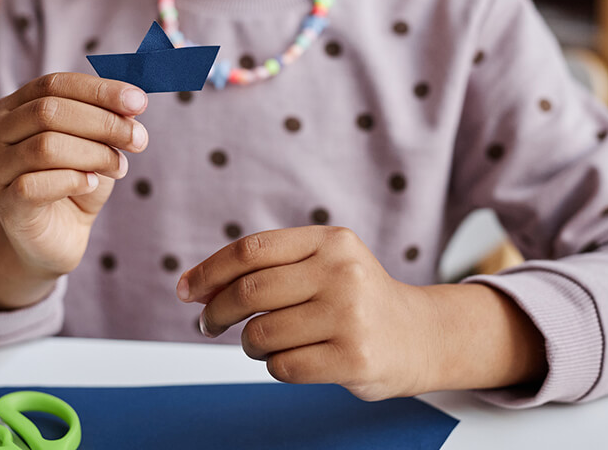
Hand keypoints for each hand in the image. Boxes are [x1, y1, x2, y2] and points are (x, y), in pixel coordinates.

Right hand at [0, 73, 148, 288]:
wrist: (58, 236)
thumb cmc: (76, 182)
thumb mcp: (96, 145)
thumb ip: (107, 121)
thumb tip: (133, 102)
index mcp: (14, 108)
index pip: (54, 84)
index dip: (99, 90)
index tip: (139, 101)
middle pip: (48, 111)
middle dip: (103, 122)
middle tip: (139, 139)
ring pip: (45, 146)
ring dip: (94, 154)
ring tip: (119, 167)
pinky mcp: (4, 203)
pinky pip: (36, 184)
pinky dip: (73, 180)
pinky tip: (90, 184)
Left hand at [177, 227, 548, 400]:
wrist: (420, 336)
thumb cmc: (357, 299)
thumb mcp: (325, 263)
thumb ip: (269, 267)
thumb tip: (195, 287)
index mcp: (331, 241)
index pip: (252, 250)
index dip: (209, 271)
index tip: (186, 290)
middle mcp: (342, 272)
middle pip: (249, 293)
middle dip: (216, 313)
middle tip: (208, 325)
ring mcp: (350, 316)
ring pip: (262, 334)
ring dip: (249, 344)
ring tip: (261, 343)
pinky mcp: (354, 357)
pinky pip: (283, 366)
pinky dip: (273, 366)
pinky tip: (290, 359)